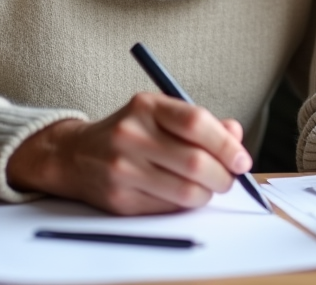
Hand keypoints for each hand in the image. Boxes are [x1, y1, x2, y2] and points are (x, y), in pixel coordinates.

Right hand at [6, 92, 252, 214]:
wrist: (74, 155)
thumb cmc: (131, 131)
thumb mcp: (161, 113)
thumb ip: (201, 123)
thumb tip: (236, 136)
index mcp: (147, 106)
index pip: (196, 123)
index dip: (226, 144)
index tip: (241, 159)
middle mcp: (131, 135)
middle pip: (195, 163)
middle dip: (223, 176)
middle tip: (229, 179)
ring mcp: (122, 168)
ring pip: (186, 192)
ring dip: (207, 194)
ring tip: (207, 188)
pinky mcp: (119, 198)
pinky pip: (168, 208)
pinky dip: (185, 206)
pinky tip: (182, 194)